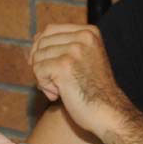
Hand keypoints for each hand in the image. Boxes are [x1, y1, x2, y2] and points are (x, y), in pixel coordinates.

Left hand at [29, 24, 129, 139]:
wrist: (107, 113)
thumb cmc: (93, 91)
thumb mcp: (83, 60)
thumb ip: (63, 46)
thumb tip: (35, 38)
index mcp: (89, 32)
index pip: (50, 30)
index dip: (41, 48)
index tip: (48, 68)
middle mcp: (83, 37)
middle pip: (41, 43)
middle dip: (40, 63)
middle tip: (53, 83)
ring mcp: (74, 50)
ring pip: (37, 57)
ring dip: (43, 77)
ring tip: (60, 90)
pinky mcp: (64, 65)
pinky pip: (37, 70)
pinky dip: (44, 86)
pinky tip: (58, 95)